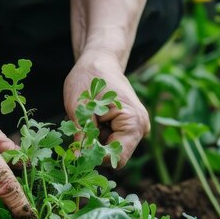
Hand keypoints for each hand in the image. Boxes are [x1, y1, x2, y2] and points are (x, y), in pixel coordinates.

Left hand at [63, 52, 149, 167]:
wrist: (99, 60)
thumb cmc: (89, 78)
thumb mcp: (79, 107)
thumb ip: (82, 134)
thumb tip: (78, 158)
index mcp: (134, 122)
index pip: (116, 158)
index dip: (96, 157)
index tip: (79, 145)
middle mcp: (141, 127)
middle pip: (114, 155)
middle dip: (95, 148)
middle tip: (81, 128)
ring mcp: (137, 127)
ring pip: (111, 149)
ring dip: (95, 141)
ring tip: (88, 119)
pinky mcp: (129, 127)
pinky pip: (111, 141)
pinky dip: (98, 135)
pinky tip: (94, 119)